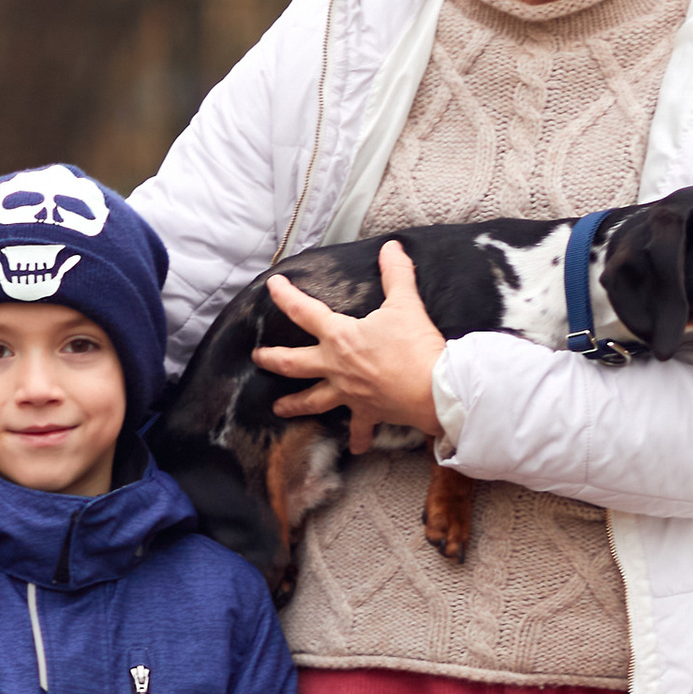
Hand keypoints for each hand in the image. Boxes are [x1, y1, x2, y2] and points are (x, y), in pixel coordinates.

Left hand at [257, 239, 445, 450]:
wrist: (435, 390)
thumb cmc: (416, 347)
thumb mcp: (406, 304)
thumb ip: (396, 274)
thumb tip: (392, 247)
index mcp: (340, 337)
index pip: (304, 311)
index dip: (285, 296)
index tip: (272, 286)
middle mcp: (336, 367)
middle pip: (292, 363)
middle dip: (272, 359)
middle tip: (257, 358)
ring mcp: (348, 393)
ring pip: (312, 401)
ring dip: (294, 404)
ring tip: (279, 408)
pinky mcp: (368, 413)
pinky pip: (359, 429)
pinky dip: (358, 438)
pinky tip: (355, 447)